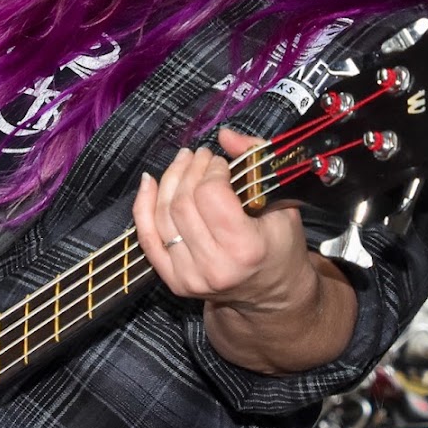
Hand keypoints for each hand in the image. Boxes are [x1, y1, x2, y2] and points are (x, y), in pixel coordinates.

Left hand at [132, 127, 316, 312]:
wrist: (273, 292)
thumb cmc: (280, 245)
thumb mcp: (283, 201)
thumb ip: (257, 160)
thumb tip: (225, 135)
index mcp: (246, 249)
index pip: (210, 195)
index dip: (212, 170)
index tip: (222, 164)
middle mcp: (214, 268)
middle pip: (183, 203)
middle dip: (190, 170)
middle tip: (201, 156)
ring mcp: (190, 278)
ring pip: (163, 215)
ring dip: (169, 180)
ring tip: (183, 162)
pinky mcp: (174, 281)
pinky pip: (147, 238)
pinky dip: (144, 206)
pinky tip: (149, 181)